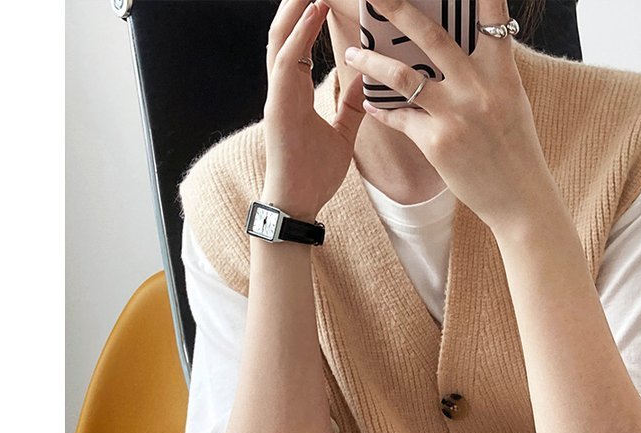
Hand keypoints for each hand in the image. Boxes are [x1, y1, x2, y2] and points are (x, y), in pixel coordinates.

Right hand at [262, 0, 367, 217]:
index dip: (309, 18)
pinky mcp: (278, 106)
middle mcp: (282, 89)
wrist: (299, 204)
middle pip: (285, 33)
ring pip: (281, 39)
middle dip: (298, 4)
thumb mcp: (342, 134)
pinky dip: (301, 35)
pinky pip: (287, 62)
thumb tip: (363, 81)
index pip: (299, 45)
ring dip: (296, 9)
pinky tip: (314, 11)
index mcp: (295, 93)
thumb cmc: (316, 175)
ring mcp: (277, 96)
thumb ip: (350, 106)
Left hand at [344, 0, 556, 234]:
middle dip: (397, 8)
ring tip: (351, 53)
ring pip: (403, 76)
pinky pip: (401, 119)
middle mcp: (479, 88)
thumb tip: (464, 49)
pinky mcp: (437, 144)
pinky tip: (372, 105)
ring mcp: (456, 116)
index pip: (492, 18)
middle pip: (431, 36)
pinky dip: (384, 111)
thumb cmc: (517, 150)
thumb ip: (489, 73)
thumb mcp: (512, 102)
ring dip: (372, 61)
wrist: (520, 200)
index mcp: (502, 73)